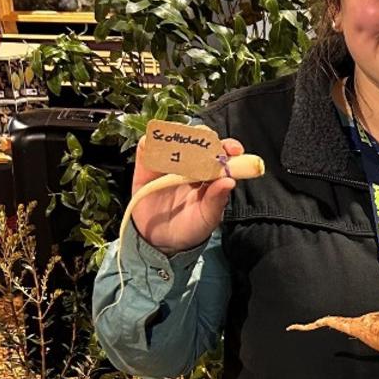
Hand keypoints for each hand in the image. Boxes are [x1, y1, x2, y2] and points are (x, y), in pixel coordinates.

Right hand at [131, 134, 242, 254]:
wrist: (160, 242)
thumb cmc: (190, 228)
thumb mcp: (207, 219)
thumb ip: (216, 201)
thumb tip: (230, 181)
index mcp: (211, 175)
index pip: (221, 154)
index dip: (228, 148)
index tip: (233, 150)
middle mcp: (192, 165)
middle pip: (199, 141)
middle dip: (204, 138)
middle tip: (205, 144)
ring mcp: (168, 165)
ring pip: (174, 141)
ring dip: (177, 136)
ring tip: (181, 141)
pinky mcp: (146, 169)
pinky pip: (146, 151)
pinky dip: (148, 143)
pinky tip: (152, 143)